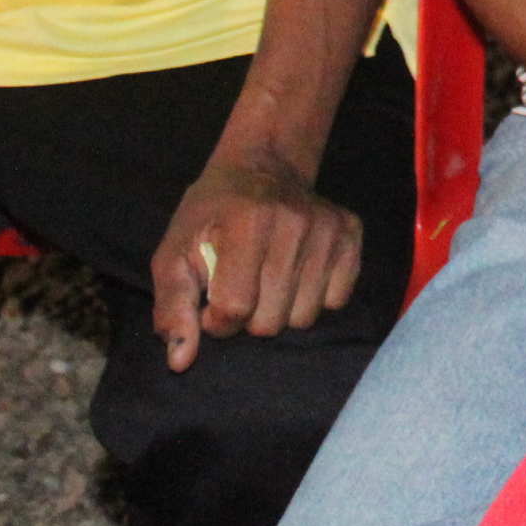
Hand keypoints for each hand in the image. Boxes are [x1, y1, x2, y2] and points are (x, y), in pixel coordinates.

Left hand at [151, 154, 362, 372]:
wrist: (262, 164)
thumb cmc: (212, 213)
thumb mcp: (175, 252)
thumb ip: (173, 305)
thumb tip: (180, 361)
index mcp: (247, 222)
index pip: (234, 308)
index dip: (216, 319)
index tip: (212, 299)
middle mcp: (295, 222)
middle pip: (271, 321)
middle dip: (248, 317)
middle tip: (241, 287)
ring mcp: (328, 228)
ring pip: (305, 317)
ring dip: (281, 310)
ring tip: (267, 281)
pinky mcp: (351, 233)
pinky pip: (336, 300)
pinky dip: (314, 297)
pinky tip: (297, 273)